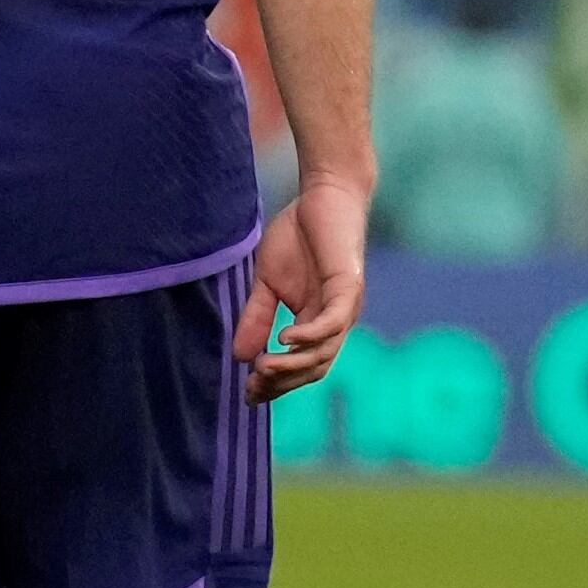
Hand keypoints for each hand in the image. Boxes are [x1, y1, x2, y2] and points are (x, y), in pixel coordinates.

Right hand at [236, 175, 368, 402]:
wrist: (325, 194)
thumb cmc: (299, 236)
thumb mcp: (268, 282)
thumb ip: (258, 317)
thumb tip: (239, 356)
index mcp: (317, 322)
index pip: (301, 366)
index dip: (276, 383)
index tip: (247, 392)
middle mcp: (335, 321)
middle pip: (314, 368)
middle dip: (283, 382)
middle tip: (252, 386)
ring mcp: (344, 306)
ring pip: (324, 352)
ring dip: (294, 366)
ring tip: (264, 368)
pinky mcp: (348, 287)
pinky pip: (331, 323)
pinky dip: (309, 335)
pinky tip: (284, 338)